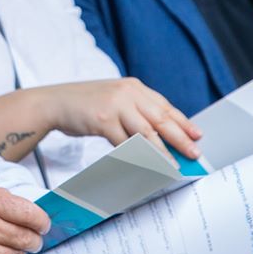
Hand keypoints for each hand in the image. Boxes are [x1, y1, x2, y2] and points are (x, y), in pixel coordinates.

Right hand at [42, 78, 202, 159]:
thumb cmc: (85, 105)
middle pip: (160, 118)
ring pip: (146, 133)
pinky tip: (146, 166)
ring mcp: (115, 105)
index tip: (198, 135)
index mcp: (134, 87)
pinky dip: (137, 156)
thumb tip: (160, 136)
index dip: (183, 122)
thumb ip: (135, 112)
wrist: (55, 102)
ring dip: (162, 152)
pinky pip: (125, 143)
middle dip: (180, 138)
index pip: (164, 106)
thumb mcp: (114, 100)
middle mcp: (127, 93)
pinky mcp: (102, 120)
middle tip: (194, 152)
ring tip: (174, 165)